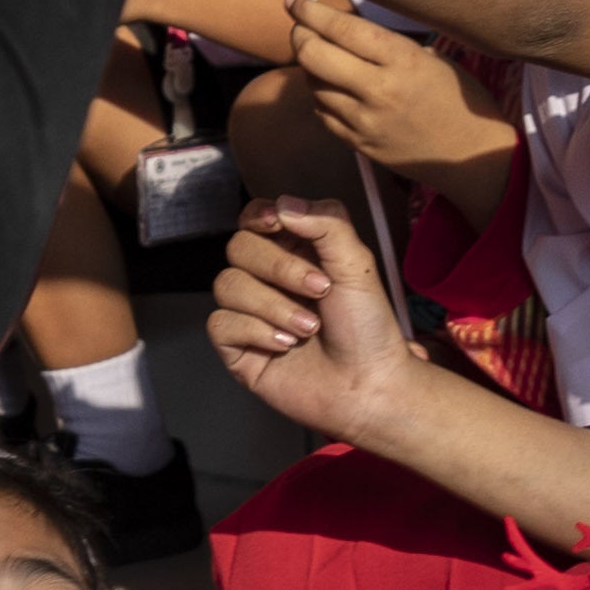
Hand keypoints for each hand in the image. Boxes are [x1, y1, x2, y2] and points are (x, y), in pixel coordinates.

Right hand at [205, 193, 427, 442]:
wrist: (368, 386)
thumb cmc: (368, 328)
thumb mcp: (357, 265)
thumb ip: (327, 223)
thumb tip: (282, 204)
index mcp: (294, 253)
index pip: (256, 219)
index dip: (260, 217)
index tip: (277, 223)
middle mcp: (267, 280)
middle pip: (239, 247)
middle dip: (280, 267)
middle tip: (321, 291)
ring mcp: (250, 313)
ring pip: (227, 284)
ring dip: (273, 306)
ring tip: (309, 329)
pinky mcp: (237, 347)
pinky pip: (221, 323)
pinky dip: (256, 331)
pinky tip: (285, 346)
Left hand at [278, 0, 513, 180]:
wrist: (472, 156)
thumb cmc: (459, 100)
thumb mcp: (433, 59)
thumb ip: (388, 46)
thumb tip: (345, 32)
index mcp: (402, 61)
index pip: (342, 29)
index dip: (310, 12)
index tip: (295, 2)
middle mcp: (379, 90)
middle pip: (314, 56)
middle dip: (300, 36)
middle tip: (301, 29)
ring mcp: (366, 121)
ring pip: (313, 85)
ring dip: (310, 68)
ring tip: (322, 59)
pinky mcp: (359, 144)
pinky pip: (323, 114)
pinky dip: (321, 96)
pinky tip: (333, 89)